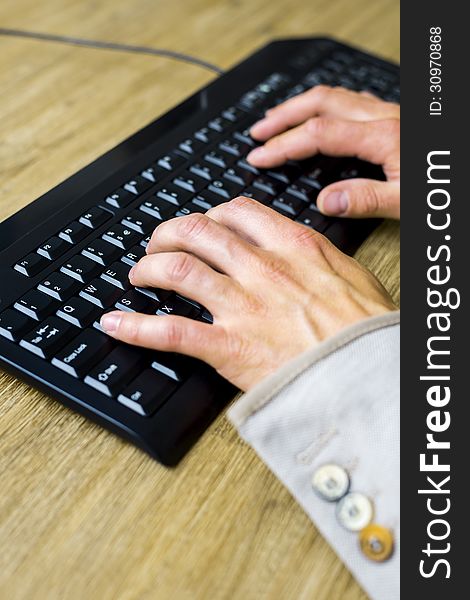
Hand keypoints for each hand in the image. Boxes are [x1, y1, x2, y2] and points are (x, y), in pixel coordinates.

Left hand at [100, 198, 395, 390]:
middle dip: (168, 233)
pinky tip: (115, 325)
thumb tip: (302, 245)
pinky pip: (171, 332)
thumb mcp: (354, 275)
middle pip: (197, 233)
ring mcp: (242, 307)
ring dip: (148, 268)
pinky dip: (135, 327)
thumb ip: (320, 255)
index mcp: (294, 247)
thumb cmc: (366, 331)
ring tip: (139, 275)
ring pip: (177, 270)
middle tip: (158, 244)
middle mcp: (262, 269)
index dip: (210, 215)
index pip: (237, 213)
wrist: (368, 376)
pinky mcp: (229, 348)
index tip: (203, 224)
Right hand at [247, 85, 399, 218]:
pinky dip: (328, 107)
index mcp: (384, 136)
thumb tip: (325, 202)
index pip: (318, 134)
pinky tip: (324, 117)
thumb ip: (366, 201)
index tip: (260, 157)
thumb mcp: (408, 202)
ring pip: (336, 97)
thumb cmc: (448, 183)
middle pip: (320, 102)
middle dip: (284, 116)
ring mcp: (392, 114)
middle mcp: (385, 117)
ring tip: (280, 119)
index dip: (283, 145)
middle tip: (259, 131)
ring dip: (303, 107)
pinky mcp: (399, 118)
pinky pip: (354, 102)